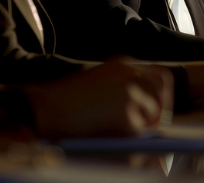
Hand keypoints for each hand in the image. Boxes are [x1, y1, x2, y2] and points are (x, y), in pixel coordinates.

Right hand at [24, 58, 172, 137]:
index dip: (162, 95)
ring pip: (153, 116)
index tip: (158, 109)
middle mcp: (131, 73)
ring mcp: (130, 94)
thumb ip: (126, 89)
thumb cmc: (64, 101)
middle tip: (149, 126)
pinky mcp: (126, 117)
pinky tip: (108, 136)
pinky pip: (138, 134)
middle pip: (162, 94)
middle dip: (159, 111)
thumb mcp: (99, 82)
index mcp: (124, 63)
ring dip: (142, 126)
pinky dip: (128, 140)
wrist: (41, 110)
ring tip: (118, 131)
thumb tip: (152, 110)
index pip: (161, 77)